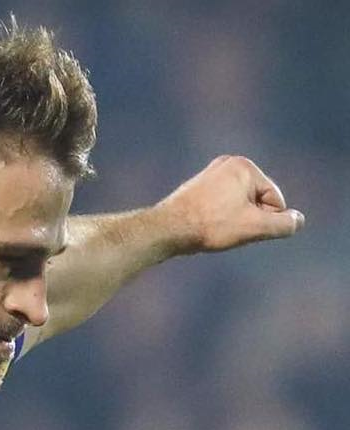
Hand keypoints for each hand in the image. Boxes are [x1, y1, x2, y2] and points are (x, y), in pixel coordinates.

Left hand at [157, 155, 304, 253]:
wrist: (166, 230)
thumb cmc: (210, 225)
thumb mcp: (254, 227)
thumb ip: (283, 224)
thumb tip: (298, 220)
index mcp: (245, 167)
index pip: (275, 201)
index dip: (264, 221)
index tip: (238, 226)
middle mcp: (228, 164)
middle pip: (257, 201)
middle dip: (247, 219)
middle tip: (223, 227)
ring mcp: (210, 174)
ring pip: (238, 206)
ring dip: (232, 221)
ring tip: (212, 227)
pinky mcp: (197, 187)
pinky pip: (221, 207)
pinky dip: (217, 219)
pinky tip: (204, 226)